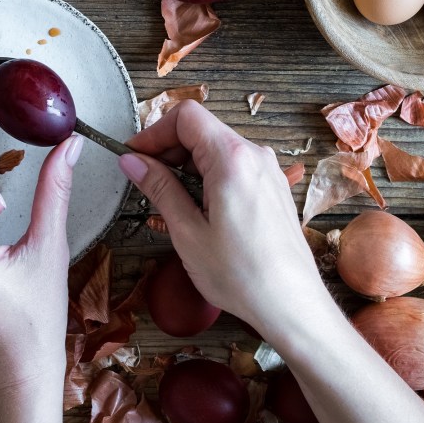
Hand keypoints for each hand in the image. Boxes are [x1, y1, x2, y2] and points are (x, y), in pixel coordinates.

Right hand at [120, 100, 423, 422]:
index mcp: (232, 159)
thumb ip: (159, 188)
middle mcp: (255, 156)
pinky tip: (194, 208)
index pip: (186, 116)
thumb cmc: (241, 275)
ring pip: (216, 148)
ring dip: (186, 165)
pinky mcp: (272, 188)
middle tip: (143, 179)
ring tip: (166, 200)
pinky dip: (207, 177)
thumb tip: (132, 161)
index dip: (153, 131)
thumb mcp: (187, 231)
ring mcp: (268, 171)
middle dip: (167, 148)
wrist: (291, 306)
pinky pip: (233, 167)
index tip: (134, 155)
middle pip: (201, 129)